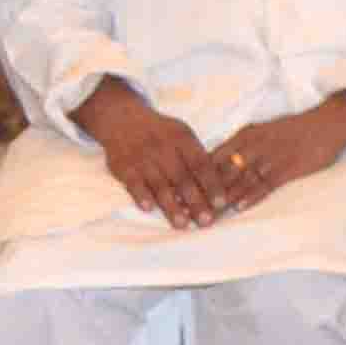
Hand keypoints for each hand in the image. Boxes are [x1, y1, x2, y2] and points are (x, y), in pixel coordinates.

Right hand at [74, 76, 227, 230]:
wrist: (123, 120)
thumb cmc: (161, 132)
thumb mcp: (182, 134)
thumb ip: (196, 155)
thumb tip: (217, 181)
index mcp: (183, 138)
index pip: (202, 164)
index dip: (212, 184)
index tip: (222, 203)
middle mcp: (164, 148)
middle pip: (183, 178)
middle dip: (196, 201)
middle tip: (206, 221)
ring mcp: (143, 158)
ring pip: (160, 185)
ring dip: (171, 206)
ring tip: (182, 224)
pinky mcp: (124, 167)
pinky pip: (133, 183)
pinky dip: (141, 196)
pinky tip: (149, 209)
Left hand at [197, 92, 345, 215]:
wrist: (330, 121)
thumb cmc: (295, 128)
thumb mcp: (263, 131)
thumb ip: (241, 147)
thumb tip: (216, 164)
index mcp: (246, 135)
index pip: (212, 159)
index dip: (193, 178)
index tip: (176, 195)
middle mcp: (254, 146)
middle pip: (222, 173)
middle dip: (203, 194)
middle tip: (186, 212)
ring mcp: (272, 157)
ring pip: (241, 181)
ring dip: (223, 200)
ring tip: (207, 216)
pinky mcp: (289, 167)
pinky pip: (266, 183)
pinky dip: (252, 195)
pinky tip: (240, 207)